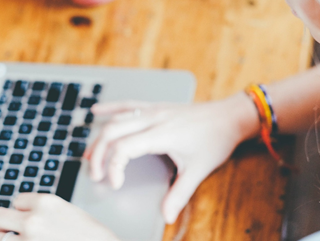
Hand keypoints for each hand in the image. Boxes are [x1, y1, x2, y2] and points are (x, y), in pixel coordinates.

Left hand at [0, 193, 118, 240]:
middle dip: (5, 224)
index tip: (32, 218)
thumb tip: (20, 214)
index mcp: (45, 202)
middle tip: (15, 231)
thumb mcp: (66, 212)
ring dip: (5, 240)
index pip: (16, 200)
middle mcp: (32, 221)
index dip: (23, 210)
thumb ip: (41, 210)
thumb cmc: (88, 235)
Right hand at [85, 93, 258, 223]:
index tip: (116, 184)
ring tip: (89, 156)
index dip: (113, 168)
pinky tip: (96, 112)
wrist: (230, 116)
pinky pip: (128, 104)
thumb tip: (166, 215)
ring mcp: (154, 110)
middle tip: (95, 175)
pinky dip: (111, 108)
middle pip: (112, 132)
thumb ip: (179, 194)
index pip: (123, 148)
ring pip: (117, 119)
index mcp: (161, 134)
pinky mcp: (157, 107)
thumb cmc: (216, 140)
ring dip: (100, 137)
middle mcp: (153, 118)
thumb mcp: (198, 170)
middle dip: (98, 154)